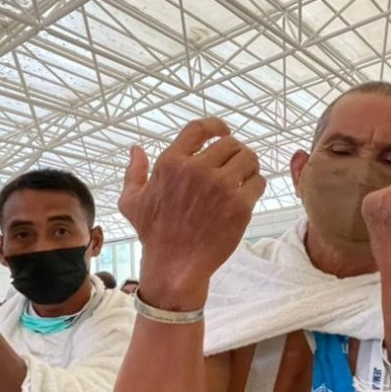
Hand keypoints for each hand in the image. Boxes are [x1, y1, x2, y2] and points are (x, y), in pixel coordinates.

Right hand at [118, 118, 266, 308]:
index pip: (201, 128)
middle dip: (235, 151)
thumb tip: (136, 149)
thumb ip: (134, 173)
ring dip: (249, 165)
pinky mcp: (240, 205)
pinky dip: (256, 185)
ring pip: (248, 158)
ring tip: (244, 176)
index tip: (224, 132)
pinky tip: (247, 194)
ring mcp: (221, 187)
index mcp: (171, 163)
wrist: (175, 265)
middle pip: (231, 143)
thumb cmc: (153, 234)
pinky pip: (259, 182)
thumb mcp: (131, 202)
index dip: (216, 126)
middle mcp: (197, 170)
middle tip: (235, 164)